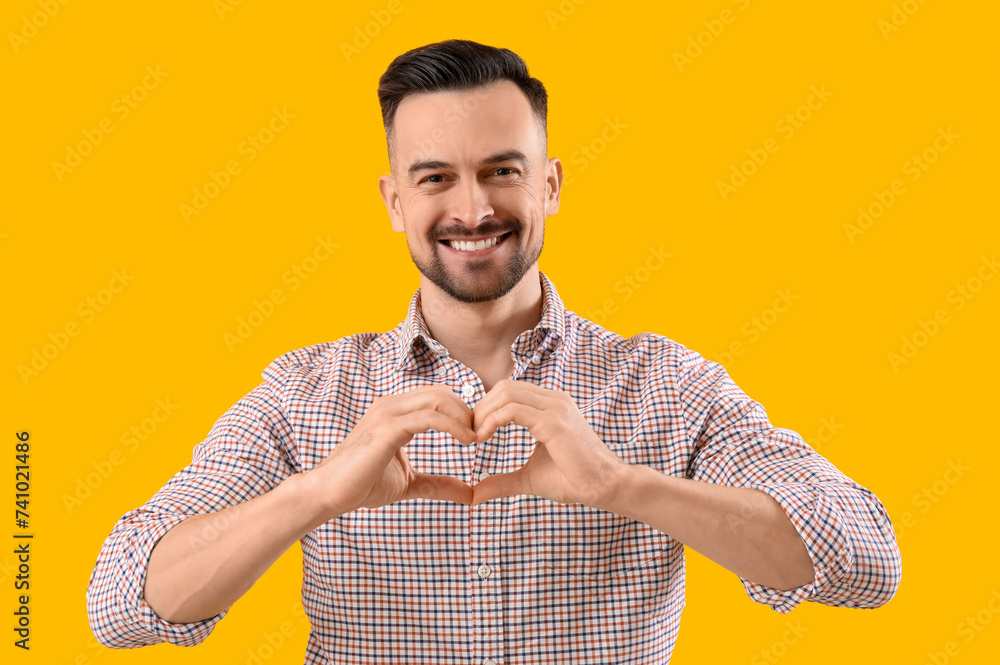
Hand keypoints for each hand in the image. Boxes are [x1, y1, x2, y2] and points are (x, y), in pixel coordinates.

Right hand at [309, 384, 475, 514]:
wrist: (328, 493)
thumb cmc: (361, 485)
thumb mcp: (409, 483)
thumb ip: (437, 484)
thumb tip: (469, 494)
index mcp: (395, 413)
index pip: (437, 397)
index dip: (462, 412)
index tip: (479, 433)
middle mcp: (391, 406)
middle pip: (442, 392)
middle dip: (467, 411)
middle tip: (482, 434)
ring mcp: (388, 414)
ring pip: (438, 398)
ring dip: (463, 416)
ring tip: (477, 437)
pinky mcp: (387, 428)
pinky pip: (428, 417)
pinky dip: (452, 426)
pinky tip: (466, 441)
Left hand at [471, 380, 628, 506]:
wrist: (604, 486)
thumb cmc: (573, 479)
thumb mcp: (529, 478)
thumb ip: (503, 481)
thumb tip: (475, 495)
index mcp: (550, 405)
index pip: (509, 391)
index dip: (487, 408)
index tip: (475, 433)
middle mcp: (553, 399)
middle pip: (504, 387)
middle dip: (481, 408)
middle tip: (470, 434)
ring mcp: (555, 407)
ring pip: (506, 393)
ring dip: (483, 413)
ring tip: (475, 437)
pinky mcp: (553, 421)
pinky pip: (513, 410)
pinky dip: (492, 421)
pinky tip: (483, 438)